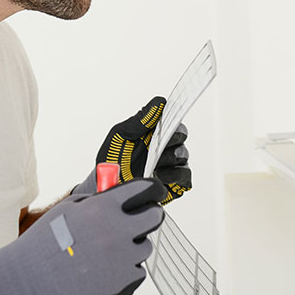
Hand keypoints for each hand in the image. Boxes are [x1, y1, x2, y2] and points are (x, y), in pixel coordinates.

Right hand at [0, 178, 166, 294]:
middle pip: (154, 217)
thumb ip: (99, 199)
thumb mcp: (70, 208)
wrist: (28, 281)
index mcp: (104, 208)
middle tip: (139, 218)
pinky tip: (108, 266)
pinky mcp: (122, 282)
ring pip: (145, 246)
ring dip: (134, 244)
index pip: (145, 190)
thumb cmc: (43, 244)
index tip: (153, 191)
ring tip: (111, 248)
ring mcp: (121, 259)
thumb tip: (119, 193)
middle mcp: (117, 231)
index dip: (152, 189)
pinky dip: (127, 268)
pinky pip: (137, 270)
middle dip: (149, 215)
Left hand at [73, 96, 190, 204]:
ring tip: (154, 165)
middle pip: (181, 133)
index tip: (168, 118)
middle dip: (171, 137)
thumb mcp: (119, 137)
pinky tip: (160, 176)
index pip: (170, 117)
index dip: (172, 116)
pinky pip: (186, 175)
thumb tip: (159, 103)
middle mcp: (164, 146)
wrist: (108, 192)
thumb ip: (139, 120)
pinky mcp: (176, 184)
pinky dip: (175, 175)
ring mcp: (171, 165)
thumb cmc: (111, 163)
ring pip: (183, 154)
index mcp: (152, 132)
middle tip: (158, 144)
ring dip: (170, 158)